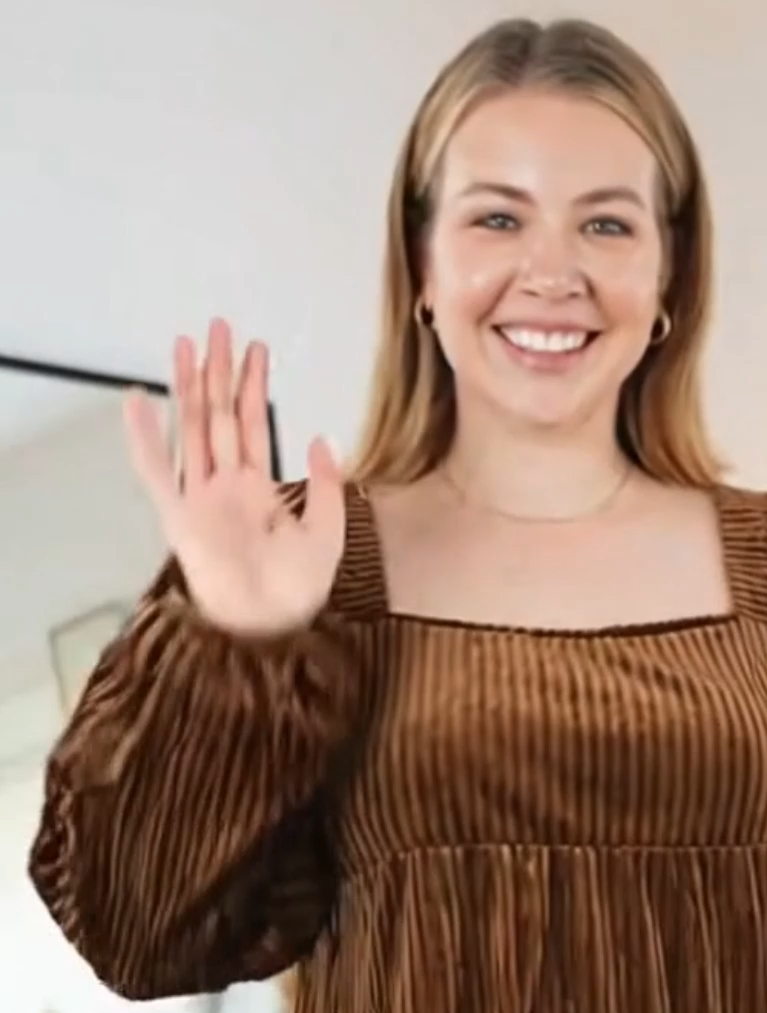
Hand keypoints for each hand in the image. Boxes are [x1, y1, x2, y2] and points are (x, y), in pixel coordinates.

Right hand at [123, 319, 345, 637]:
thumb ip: (327, 487)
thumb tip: (320, 438)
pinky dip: (145, 438)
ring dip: (189, 387)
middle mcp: (226, 488)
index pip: (254, 426)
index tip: (257, 348)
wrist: (271, 630)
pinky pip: (157, 472)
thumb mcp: (327, 534)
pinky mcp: (179, 518)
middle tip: (220, 327)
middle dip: (220, 371)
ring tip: (187, 345)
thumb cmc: (297, 594)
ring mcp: (200, 500)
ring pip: (192, 430)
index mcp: (259, 490)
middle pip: (220, 417)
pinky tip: (137, 402)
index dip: (255, 387)